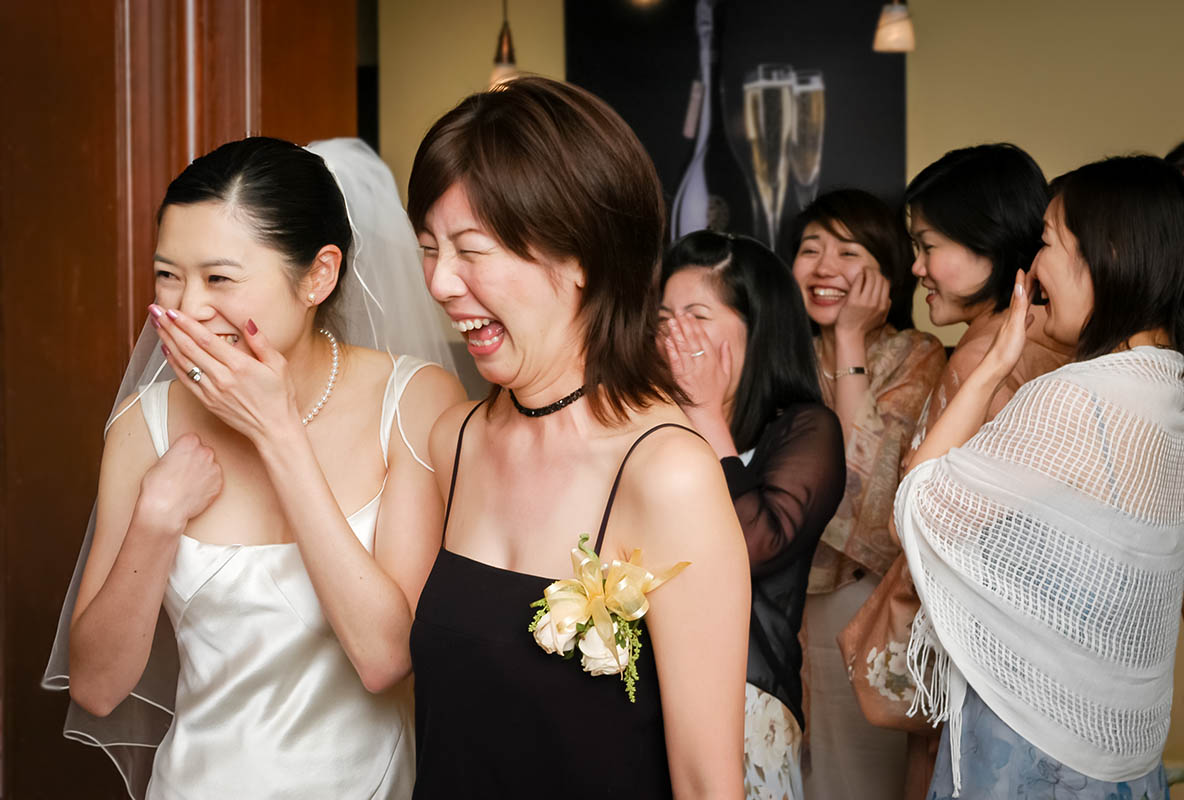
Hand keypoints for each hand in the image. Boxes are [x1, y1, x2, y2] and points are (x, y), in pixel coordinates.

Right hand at [136, 433, 222, 533]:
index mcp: (189, 442)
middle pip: (203, 452)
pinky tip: (194, 491)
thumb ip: (175, 454)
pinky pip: (215, 480)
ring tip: (188, 484)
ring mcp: (214, 468)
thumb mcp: (159, 462)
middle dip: (196, 460)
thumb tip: (178, 458)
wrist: (165, 509)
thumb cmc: (157, 488)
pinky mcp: (219, 484)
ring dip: (202, 472)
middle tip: (184, 472)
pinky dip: (207, 485)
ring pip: (210, 466)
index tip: (183, 456)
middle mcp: (205, 452)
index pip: (192, 439)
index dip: (186, 450)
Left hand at [151, 305, 299, 445]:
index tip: (173, 311)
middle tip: (156, 311)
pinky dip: (173, 364)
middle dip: (170, 327)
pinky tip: (166, 351)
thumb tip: (247, 322)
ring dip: (167, 342)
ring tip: (157, 325)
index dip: (187, 324)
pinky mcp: (207, 402)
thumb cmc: (279, 397)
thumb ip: (261, 342)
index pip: (206, 340)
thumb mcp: (279, 365)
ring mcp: (212, 391)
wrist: (274, 429)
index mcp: (240, 366)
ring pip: (183, 362)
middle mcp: (222, 377)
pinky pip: (185, 380)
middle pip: (189, 348)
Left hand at [660, 313, 732, 413]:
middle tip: (677, 313)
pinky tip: (666, 340)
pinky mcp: (681, 378)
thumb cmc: (715, 394)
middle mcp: (703, 363)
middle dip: (685, 325)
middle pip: (693, 339)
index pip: (703, 338)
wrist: (706, 412)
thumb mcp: (726, 374)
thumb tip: (725, 342)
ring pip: (684, 347)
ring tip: (671, 322)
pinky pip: (675, 361)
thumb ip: (726, 357)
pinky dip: (671, 350)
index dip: (696, 325)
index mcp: (713, 360)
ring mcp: (692, 370)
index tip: (689, 315)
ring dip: (677, 333)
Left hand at [835, 268, 889, 338]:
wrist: (850, 335)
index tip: (875, 275)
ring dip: (867, 271)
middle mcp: (876, 302)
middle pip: (879, 279)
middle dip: (874, 271)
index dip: (881, 276)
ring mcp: (865, 301)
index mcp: (883, 305)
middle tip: (868, 270)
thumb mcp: (880, 318)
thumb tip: (889, 296)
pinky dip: (859, 276)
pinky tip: (858, 275)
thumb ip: (886, 307)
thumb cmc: (863, 326)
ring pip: (870, 278)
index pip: (886, 283)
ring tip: (863, 270)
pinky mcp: (853, 300)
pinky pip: (858, 282)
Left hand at [977, 270, 1033, 385]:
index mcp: (1011, 318)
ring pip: (1020, 311)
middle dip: (1025, 288)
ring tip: (1032, 294)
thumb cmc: (1004, 352)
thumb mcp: (1014, 328)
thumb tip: (1019, 287)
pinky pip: (1022, 325)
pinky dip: (1026, 319)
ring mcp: (1010, 331)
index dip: (1021, 283)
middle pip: (1019, 301)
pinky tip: (1030, 319)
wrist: (994, 373)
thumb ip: (1018, 309)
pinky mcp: (1012, 341)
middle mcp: (1009, 322)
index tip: (1023, 269)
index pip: (1018, 296)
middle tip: (1031, 276)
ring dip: (1026, 302)